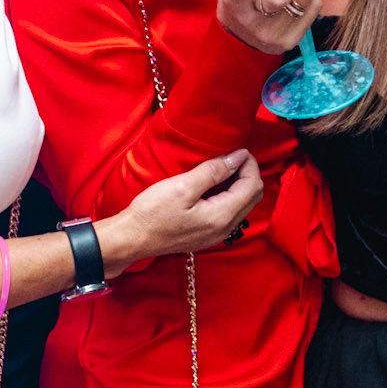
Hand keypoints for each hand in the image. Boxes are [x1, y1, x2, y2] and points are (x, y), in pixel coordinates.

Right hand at [102, 149, 264, 269]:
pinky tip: (216, 185)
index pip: (252, 186)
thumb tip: (238, 157)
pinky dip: (231, 195)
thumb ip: (214, 171)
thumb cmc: (152, 213)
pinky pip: (232, 213)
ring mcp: (218, 234)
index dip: (249, 164)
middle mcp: (226, 228)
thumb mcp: (182, 186)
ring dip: (241, 184)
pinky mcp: (209, 235)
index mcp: (222, 216)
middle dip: (249, 173)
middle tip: (234, 156)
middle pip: (253, 197)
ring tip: (225, 167)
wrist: (132, 238)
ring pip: (244, 205)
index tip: (238, 149)